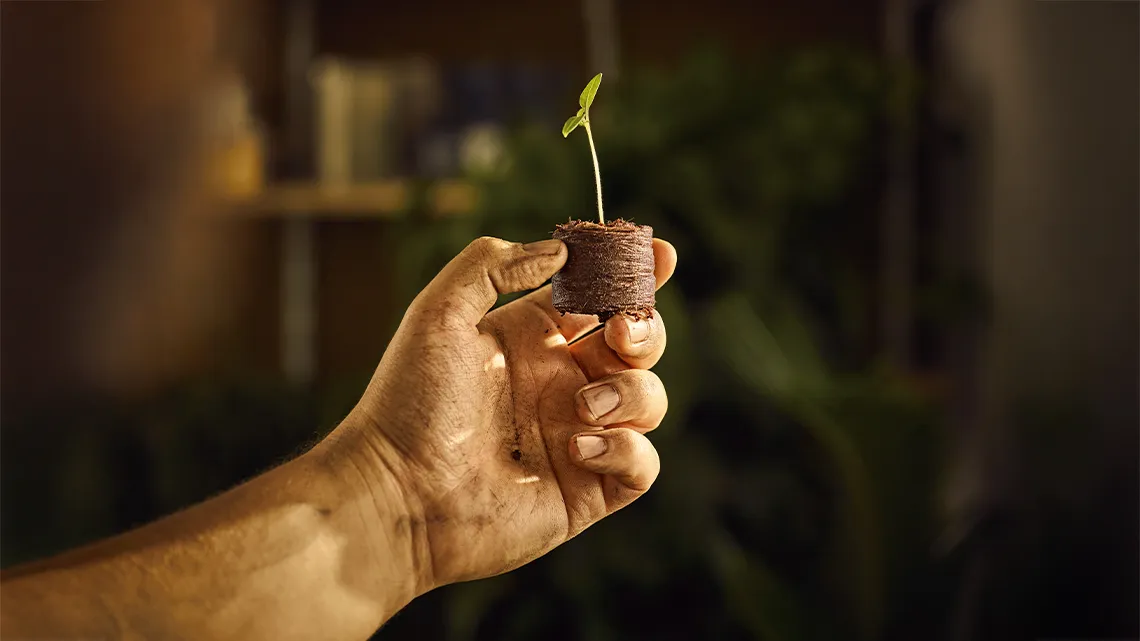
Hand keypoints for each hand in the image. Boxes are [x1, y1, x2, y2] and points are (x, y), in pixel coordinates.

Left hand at [326, 236, 675, 592]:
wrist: (396, 493)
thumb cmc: (408, 402)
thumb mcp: (439, 313)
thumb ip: (493, 265)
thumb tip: (560, 252)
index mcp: (532, 340)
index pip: (598, 299)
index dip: (634, 276)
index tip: (659, 254)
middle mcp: (561, 384)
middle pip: (637, 345)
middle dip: (644, 331)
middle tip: (618, 335)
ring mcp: (579, 436)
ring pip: (650, 400)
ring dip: (631, 392)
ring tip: (584, 405)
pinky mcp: (587, 490)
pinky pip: (643, 464)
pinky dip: (625, 450)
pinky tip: (576, 448)